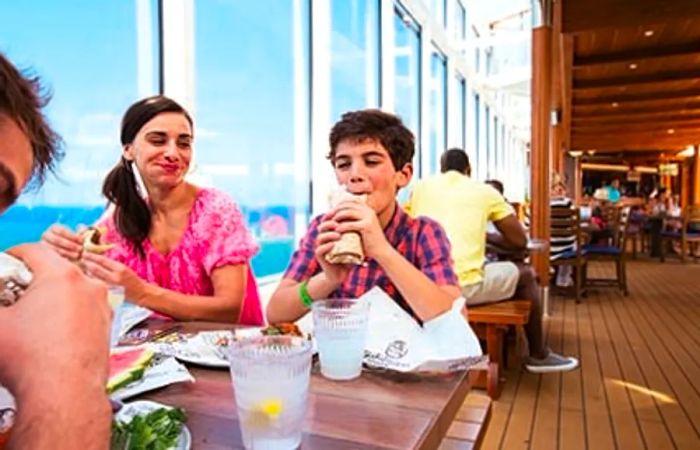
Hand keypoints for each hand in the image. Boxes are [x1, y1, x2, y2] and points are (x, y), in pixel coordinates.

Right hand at [1, 243, 109, 395]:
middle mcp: (88, 285)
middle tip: (13, 293)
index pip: (34, 250)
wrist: (65, 394)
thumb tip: (1, 304)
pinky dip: (67, 313)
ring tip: (30, 315)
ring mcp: (102, 306)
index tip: (5, 265)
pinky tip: (50, 332)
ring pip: (73, 291)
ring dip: (52, 297)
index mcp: (62, 275)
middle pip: (56, 270)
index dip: (13, 255)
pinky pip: (84, 310)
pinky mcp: (107, 325)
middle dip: (32, 278)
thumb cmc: (31, 359)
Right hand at [41, 223, 82, 259]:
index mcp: (53, 228)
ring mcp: (43, 245)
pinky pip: (53, 257)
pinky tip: (71, 259)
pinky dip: (63, 258)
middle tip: (80, 249)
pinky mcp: (45, 254)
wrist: (65, 250)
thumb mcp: (77, 234)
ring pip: (55, 249)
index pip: (62, 231)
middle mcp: (46, 235)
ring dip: (68, 252)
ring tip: (77, 255)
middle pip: (58, 240)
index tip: (81, 240)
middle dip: (70, 245)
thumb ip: (81, 230)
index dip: (72, 236)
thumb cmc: (73, 240)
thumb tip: (83, 229)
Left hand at [81, 252, 145, 302]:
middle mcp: (115, 277)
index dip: (92, 256)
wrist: (141, 293)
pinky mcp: (108, 293)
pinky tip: (88, 277)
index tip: (85, 253)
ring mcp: (111, 286)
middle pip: (96, 268)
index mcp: (120, 268)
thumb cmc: (133, 280)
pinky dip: (91, 280)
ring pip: (94, 277)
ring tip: (82, 267)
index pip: (102, 260)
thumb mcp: (125, 269)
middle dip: (86, 263)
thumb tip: (98, 259)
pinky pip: (96, 284)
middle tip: (80, 259)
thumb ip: (112, 265)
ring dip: (87, 271)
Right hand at [314, 216, 351, 285]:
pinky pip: (320, 249)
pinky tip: (333, 245)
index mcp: (330, 233)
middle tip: (340, 224)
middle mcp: (324, 239)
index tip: (344, 218)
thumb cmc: (348, 257)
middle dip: (330, 223)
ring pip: (320, 237)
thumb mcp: (353, 245)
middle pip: (323, 226)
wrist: (341, 274)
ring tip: (338, 235)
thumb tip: (370, 223)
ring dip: (329, 235)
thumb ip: (357, 234)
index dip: (335, 217)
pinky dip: (326, 246)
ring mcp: (320, 247)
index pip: (330, 221)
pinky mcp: (319, 257)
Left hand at [331, 199, 390, 259]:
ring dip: (336, 217)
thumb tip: (337, 216)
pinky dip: (342, 227)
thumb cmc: (369, 241)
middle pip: (347, 205)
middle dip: (334, 210)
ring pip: (348, 212)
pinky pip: (350, 224)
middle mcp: (368, 210)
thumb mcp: (361, 227)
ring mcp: (369, 217)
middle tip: (326, 218)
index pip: (349, 201)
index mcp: (367, 209)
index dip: (338, 205)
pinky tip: (336, 231)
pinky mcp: (367, 226)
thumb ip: (353, 220)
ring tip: (330, 224)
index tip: (330, 213)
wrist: (381, 251)